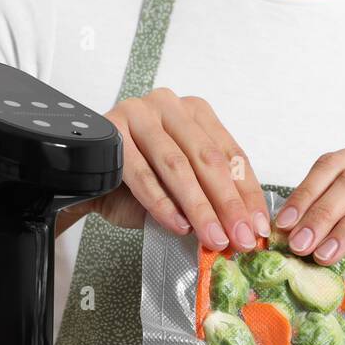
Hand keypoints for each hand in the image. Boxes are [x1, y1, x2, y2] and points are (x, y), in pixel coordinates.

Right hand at [90, 89, 269, 251]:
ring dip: (198, 208)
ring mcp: (138, 114)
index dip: (247, 193)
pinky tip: (177, 225)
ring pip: (177, 166)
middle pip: (207, 159)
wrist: (88, 181)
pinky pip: (142, 173)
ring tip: (211, 237)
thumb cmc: (138, 182)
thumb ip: (210, 196)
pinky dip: (162, 204)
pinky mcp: (111, 130)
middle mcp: (169, 106)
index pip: (230, 153)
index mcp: (195, 113)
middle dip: (227, 204)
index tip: (256, 226)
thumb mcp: (183, 186)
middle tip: (239, 237)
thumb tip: (243, 228)